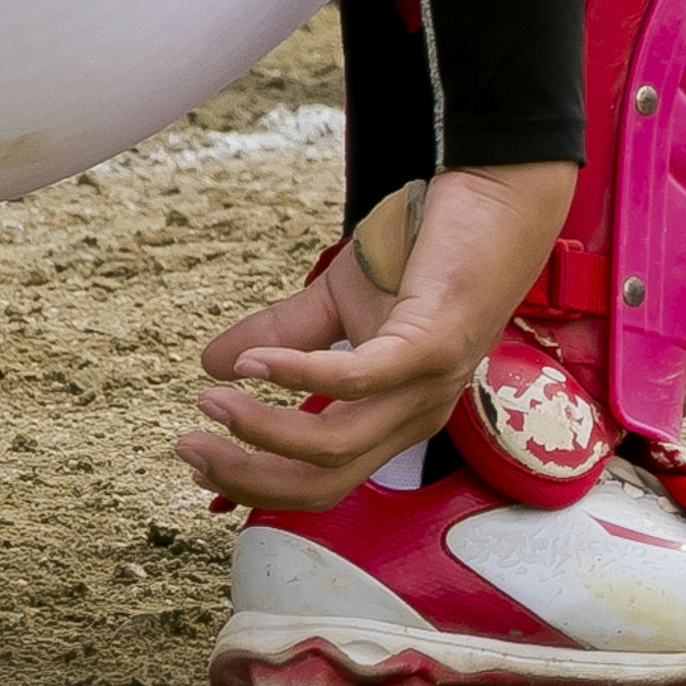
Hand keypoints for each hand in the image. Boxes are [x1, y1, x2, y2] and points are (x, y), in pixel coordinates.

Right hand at [176, 162, 579, 511]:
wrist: (496, 201)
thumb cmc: (424, 256)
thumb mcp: (337, 304)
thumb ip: (281, 338)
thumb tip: (210, 363)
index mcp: (395, 417)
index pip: (323, 482)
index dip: (256, 484)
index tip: (197, 461)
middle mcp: (417, 414)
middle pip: (325, 482)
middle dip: (248, 476)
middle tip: (188, 447)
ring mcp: (430, 384)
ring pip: (337, 445)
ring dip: (262, 431)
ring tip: (213, 400)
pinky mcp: (435, 343)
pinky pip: (361, 380)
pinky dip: (300, 377)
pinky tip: (253, 365)